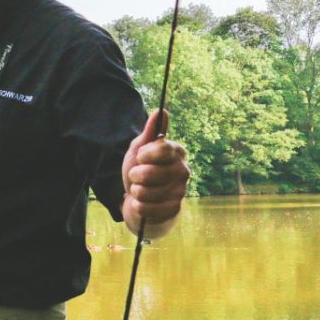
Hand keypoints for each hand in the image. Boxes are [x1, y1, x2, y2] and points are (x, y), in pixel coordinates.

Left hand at [121, 110, 189, 229]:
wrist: (139, 198)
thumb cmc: (140, 169)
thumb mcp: (139, 149)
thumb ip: (150, 131)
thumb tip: (161, 111)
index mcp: (177, 152)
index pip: (162, 149)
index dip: (144, 154)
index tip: (140, 156)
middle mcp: (184, 171)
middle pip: (150, 173)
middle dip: (135, 175)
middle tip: (137, 176)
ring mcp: (181, 191)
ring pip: (146, 192)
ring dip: (136, 191)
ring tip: (140, 189)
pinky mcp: (174, 209)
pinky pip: (147, 208)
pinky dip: (139, 206)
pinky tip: (142, 203)